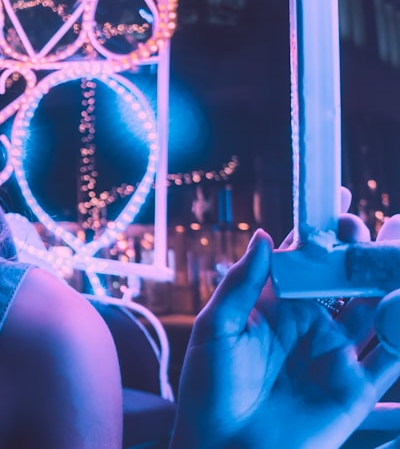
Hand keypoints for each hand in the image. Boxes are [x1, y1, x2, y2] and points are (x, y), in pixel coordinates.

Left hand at [171, 191, 399, 448]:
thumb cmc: (208, 392)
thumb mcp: (218, 330)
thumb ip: (243, 283)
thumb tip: (265, 235)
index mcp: (274, 308)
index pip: (303, 260)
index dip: (320, 231)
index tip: (334, 199)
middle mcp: (310, 326)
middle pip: (345, 279)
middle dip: (361, 249)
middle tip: (369, 225)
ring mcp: (336, 355)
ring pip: (376, 308)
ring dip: (391, 279)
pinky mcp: (356, 387)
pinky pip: (391, 354)